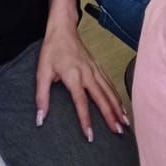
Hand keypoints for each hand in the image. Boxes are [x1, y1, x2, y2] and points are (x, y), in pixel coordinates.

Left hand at [36, 18, 127, 140]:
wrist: (63, 29)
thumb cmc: (52, 50)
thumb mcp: (42, 73)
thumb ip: (42, 97)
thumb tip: (41, 118)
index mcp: (74, 76)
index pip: (81, 102)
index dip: (86, 120)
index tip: (90, 136)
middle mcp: (88, 74)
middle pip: (102, 98)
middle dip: (110, 116)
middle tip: (118, 132)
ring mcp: (95, 69)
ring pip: (109, 91)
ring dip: (117, 107)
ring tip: (125, 122)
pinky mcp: (97, 66)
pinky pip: (109, 83)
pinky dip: (117, 95)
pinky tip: (121, 104)